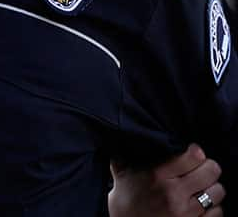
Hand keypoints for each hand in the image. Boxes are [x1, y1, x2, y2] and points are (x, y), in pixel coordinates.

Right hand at [109, 144, 224, 216]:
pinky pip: (218, 212)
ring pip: (218, 192)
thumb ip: (128, 151)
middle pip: (212, 171)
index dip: (196, 152)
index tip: (193, 153)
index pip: (194, 156)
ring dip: (212, 189)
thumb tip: (128, 131)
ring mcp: (185, 212)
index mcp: (158, 175)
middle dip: (209, 168)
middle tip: (202, 170)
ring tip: (201, 188)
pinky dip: (212, 208)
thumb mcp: (122, 170)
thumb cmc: (125, 195)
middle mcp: (174, 193)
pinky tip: (201, 205)